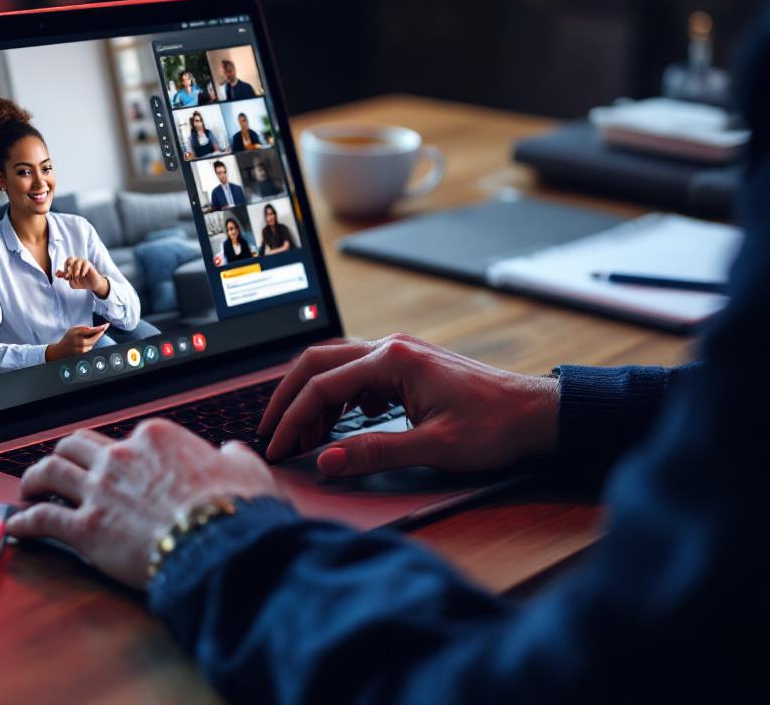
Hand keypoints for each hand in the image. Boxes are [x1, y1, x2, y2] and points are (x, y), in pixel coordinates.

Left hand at [7, 420, 281, 588]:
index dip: (118, 453)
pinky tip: (18, 527)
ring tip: (29, 488)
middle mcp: (121, 456)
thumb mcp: (245, 470)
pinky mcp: (86, 528)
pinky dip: (26, 521)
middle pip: (76, 445)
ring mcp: (100, 490)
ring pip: (50, 471)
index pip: (125, 437)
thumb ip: (233, 456)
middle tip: (59, 466)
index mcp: (156, 438)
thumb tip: (231, 451)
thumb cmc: (236, 508)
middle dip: (65, 455)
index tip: (115, 466)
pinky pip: (43, 519)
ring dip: (34, 478)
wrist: (219, 543)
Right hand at [44, 323, 108, 360]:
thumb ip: (83, 328)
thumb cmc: (68, 338)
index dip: (100, 328)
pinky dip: (91, 343)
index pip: (91, 331)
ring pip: (93, 343)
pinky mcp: (83, 354)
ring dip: (95, 338)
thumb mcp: (73, 329)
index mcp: (76, 334)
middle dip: (100, 333)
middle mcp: (79, 343)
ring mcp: (82, 350)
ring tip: (90, 335)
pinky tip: (87, 341)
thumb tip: (93, 328)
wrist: (61, 351)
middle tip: (104, 327)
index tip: (106, 325)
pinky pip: (91, 347)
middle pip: (95, 338)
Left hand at [56, 257, 109, 296]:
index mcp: (72, 264)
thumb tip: (56, 273)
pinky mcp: (89, 264)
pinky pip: (85, 265)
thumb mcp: (71, 281)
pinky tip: (83, 275)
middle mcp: (77, 261)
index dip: (65, 269)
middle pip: (70, 259)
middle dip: (69, 267)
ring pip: (77, 262)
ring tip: (77, 277)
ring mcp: (83, 262)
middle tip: (70, 275)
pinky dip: (82, 272)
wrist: (91, 285)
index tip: (66, 276)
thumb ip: (64, 276)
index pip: (66, 262)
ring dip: (75, 271)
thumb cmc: (81, 282)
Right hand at [257, 334, 558, 476]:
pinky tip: (337, 424)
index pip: (322, 386)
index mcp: (393, 361)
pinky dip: (336, 398)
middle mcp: (391, 348)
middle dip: (287, 397)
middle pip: (318, 362)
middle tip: (270, 430)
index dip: (293, 419)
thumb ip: (375, 452)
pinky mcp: (408, 368)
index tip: (278, 449)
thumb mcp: (434, 448)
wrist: (539, 415)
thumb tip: (327, 460)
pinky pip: (357, 374)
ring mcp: (400, 355)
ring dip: (312, 397)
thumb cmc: (496, 428)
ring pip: (336, 366)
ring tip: (301, 434)